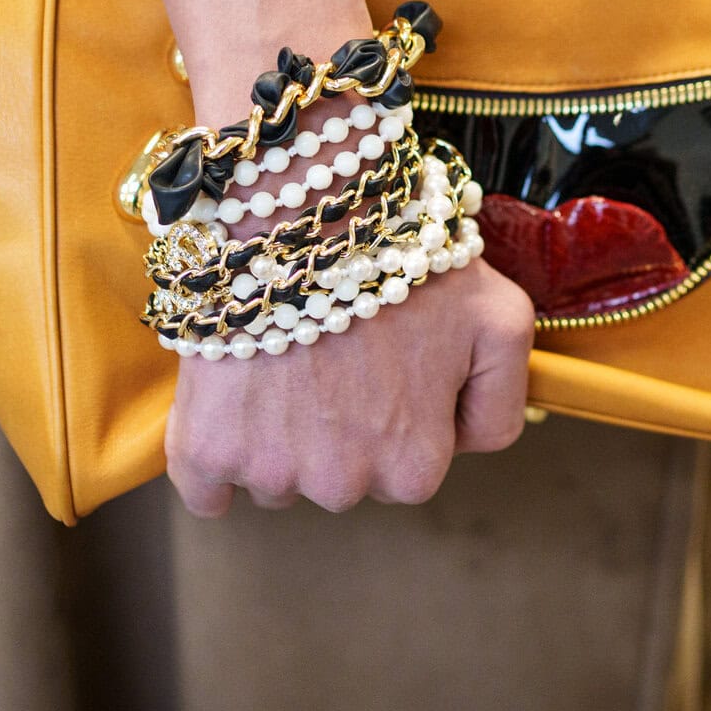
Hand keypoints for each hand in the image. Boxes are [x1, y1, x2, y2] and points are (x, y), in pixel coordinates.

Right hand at [164, 258, 535, 515]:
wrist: (303, 215)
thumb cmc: (404, 261)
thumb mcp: (501, 321)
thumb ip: (504, 400)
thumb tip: (468, 443)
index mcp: (414, 468)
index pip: (406, 471)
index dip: (397, 415)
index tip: (383, 368)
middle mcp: (345, 485)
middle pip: (340, 479)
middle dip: (338, 430)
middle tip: (334, 356)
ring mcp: (272, 471)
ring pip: (276, 481)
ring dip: (278, 437)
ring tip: (287, 359)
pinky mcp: (208, 450)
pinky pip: (206, 495)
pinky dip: (214, 465)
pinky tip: (231, 412)